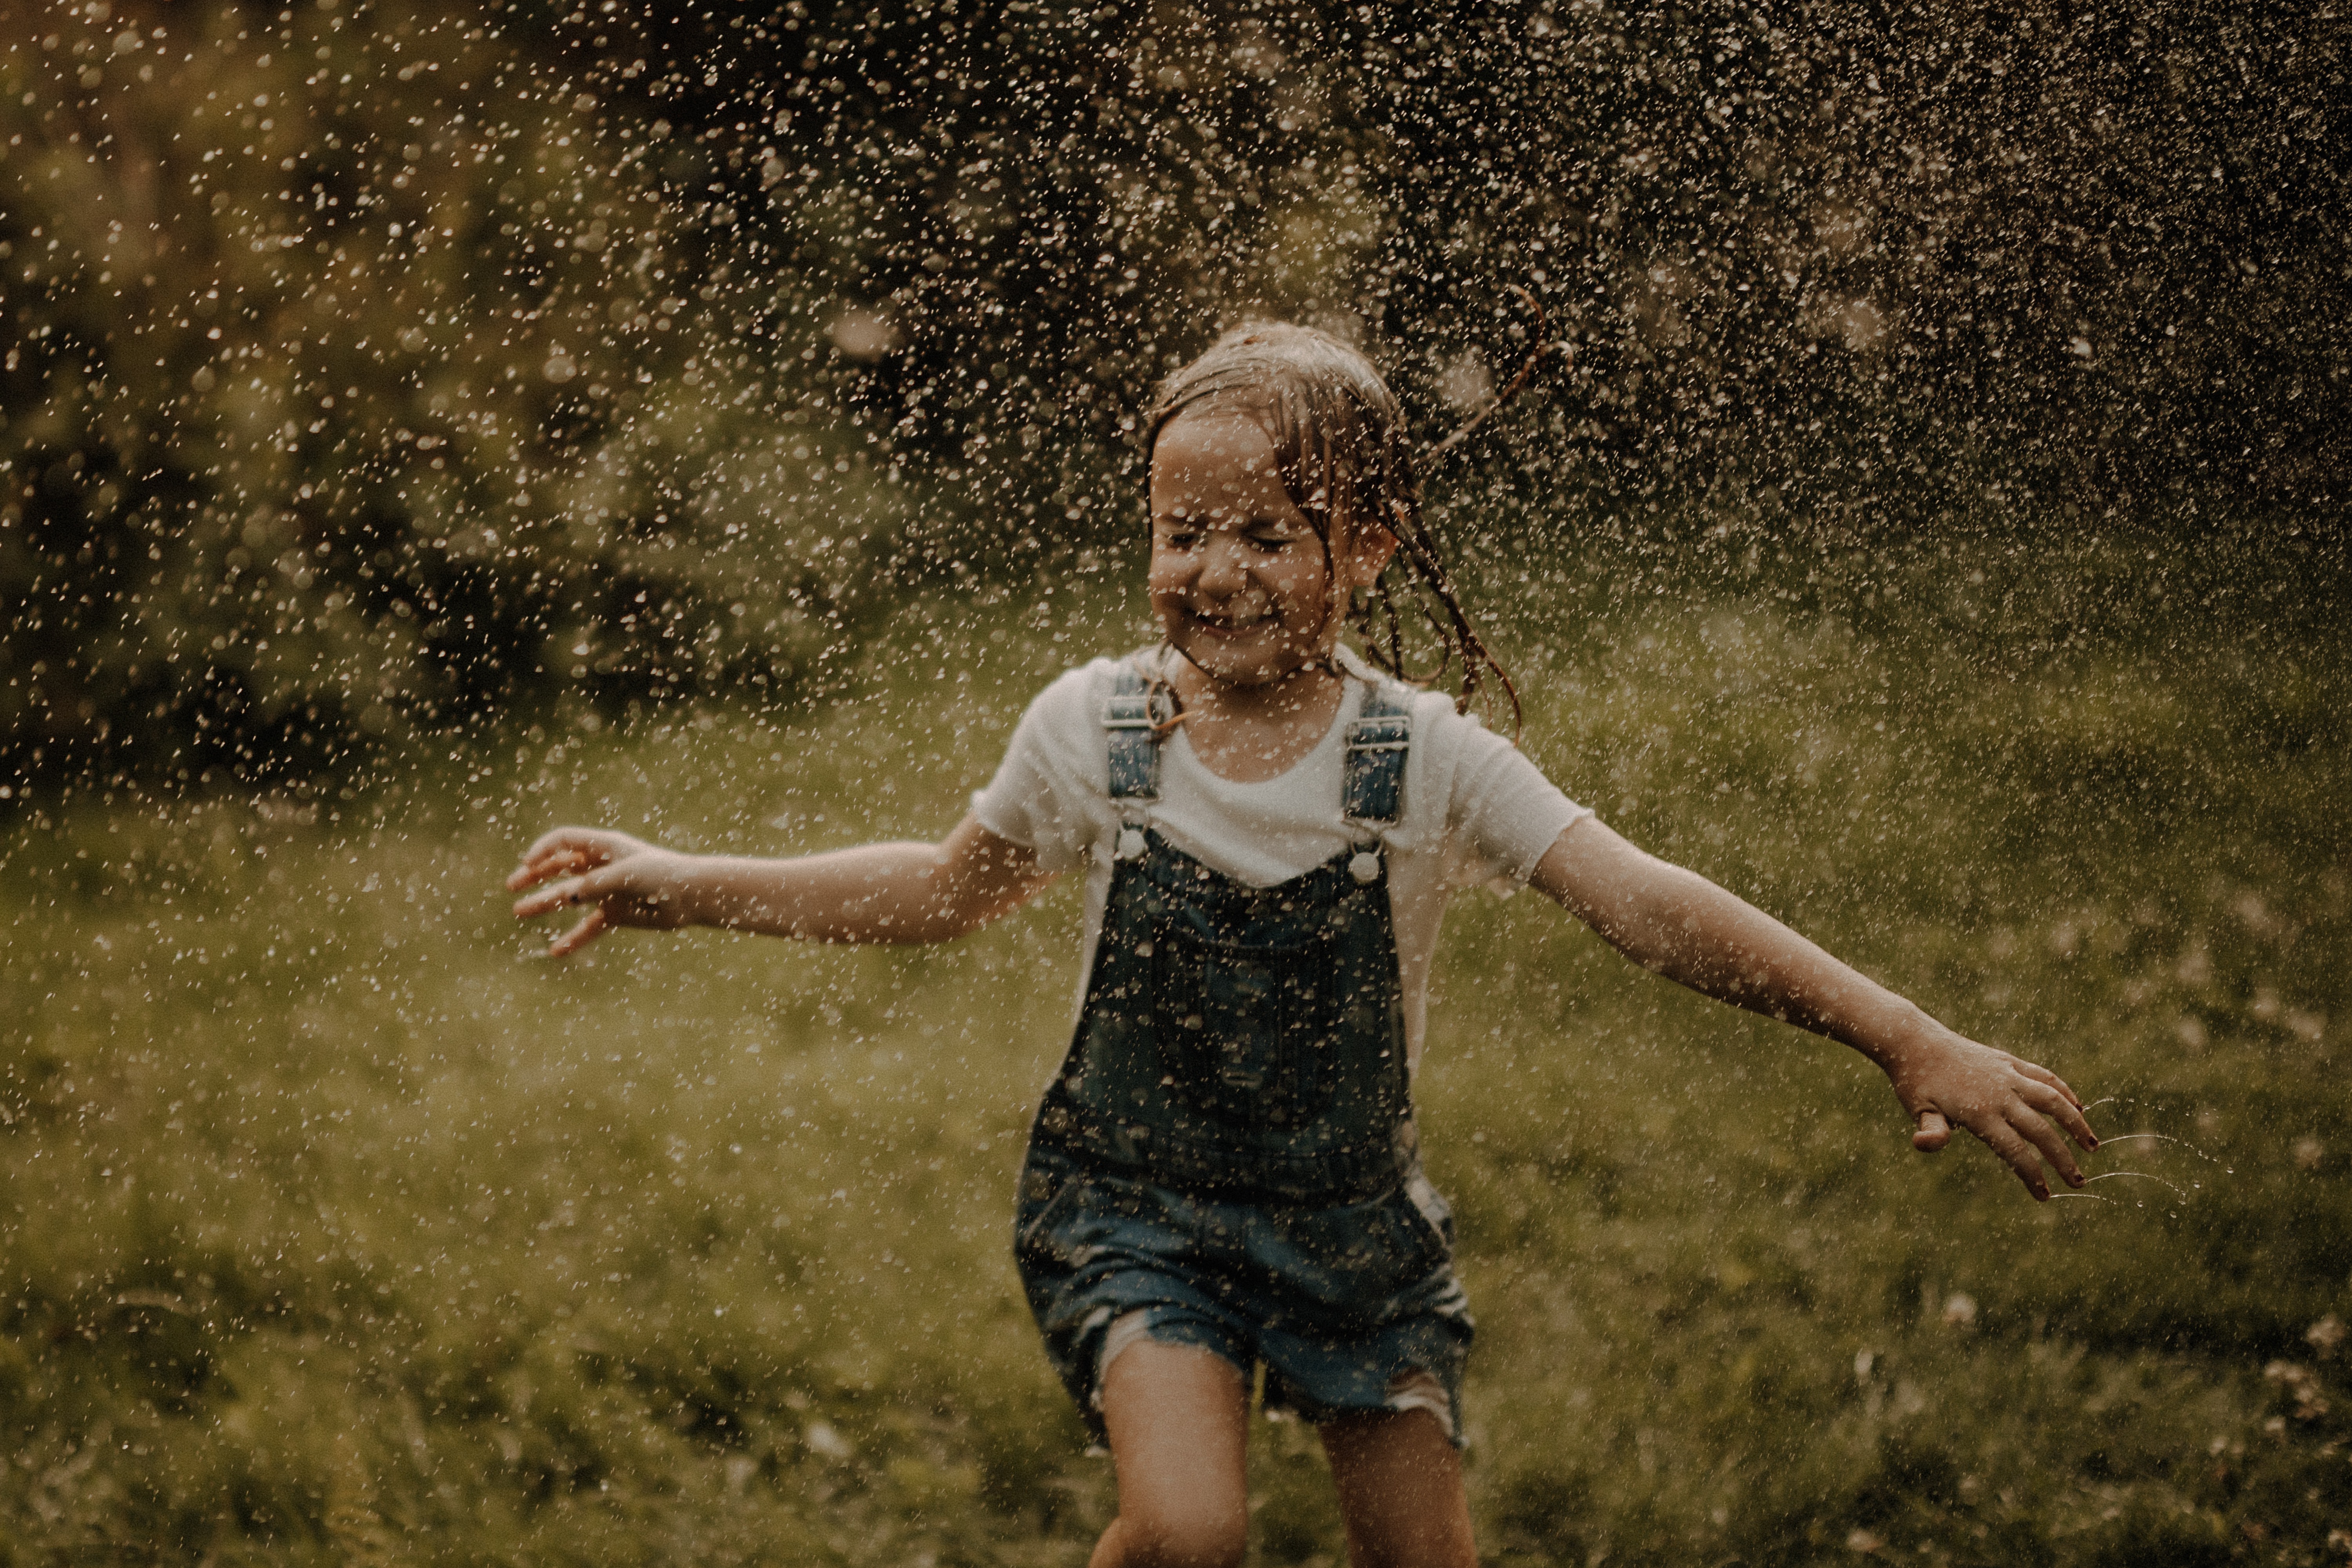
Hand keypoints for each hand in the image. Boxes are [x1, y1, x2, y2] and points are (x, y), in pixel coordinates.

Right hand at [507, 827, 698, 955]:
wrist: (694, 897)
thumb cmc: (664, 875)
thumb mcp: (626, 875)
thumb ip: (594, 885)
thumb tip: (567, 897)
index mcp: (604, 847)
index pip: (564, 841)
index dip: (542, 850)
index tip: (526, 865)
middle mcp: (602, 867)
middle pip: (560, 867)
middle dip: (535, 875)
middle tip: (512, 886)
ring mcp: (608, 891)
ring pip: (570, 897)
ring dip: (545, 903)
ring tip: (519, 911)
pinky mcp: (617, 914)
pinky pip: (590, 927)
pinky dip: (575, 938)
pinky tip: (556, 951)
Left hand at [1883, 1024, 2099, 1200]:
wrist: (1914, 1041)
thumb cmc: (1915, 1082)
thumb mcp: (1918, 1110)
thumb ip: (1930, 1131)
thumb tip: (1925, 1143)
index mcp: (1979, 1113)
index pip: (2014, 1150)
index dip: (2032, 1174)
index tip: (2045, 1196)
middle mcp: (1999, 1094)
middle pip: (2040, 1130)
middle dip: (2062, 1158)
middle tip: (2078, 1182)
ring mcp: (2007, 1075)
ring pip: (2052, 1100)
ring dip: (2075, 1123)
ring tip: (2092, 1145)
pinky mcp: (2008, 1061)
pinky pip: (2043, 1077)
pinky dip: (2064, 1091)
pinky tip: (2077, 1107)